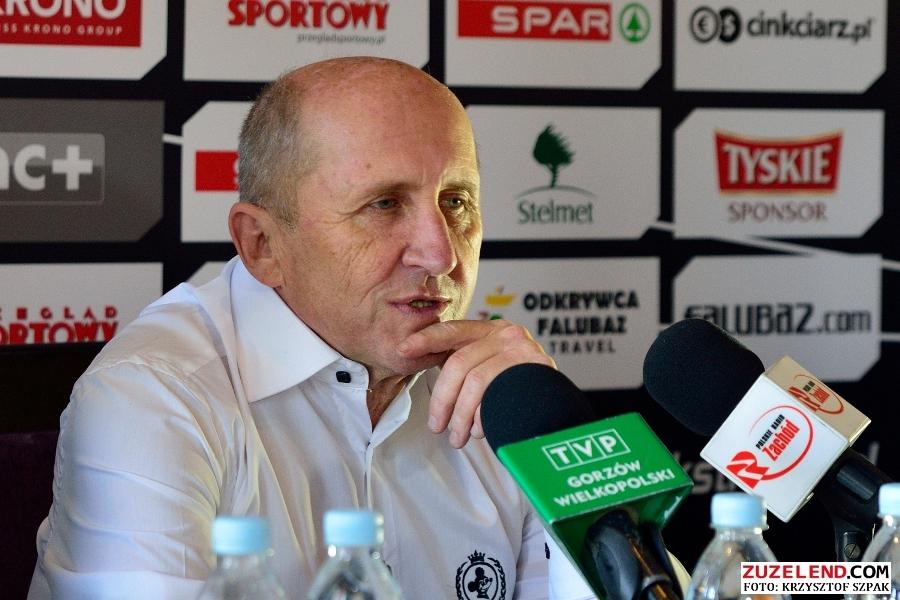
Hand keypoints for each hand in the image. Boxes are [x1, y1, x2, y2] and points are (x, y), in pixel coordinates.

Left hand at [397, 319, 554, 447]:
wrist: (559, 407)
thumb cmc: (518, 390)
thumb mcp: (490, 366)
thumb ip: (465, 362)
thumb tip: (420, 362)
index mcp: (493, 329)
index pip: (453, 330)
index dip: (426, 340)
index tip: (404, 350)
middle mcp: (509, 334)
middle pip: (459, 363)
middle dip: (442, 398)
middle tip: (436, 425)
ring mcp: (524, 351)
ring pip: (476, 382)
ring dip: (460, 415)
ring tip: (457, 436)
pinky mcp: (536, 371)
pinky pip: (497, 396)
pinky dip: (482, 417)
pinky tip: (479, 430)